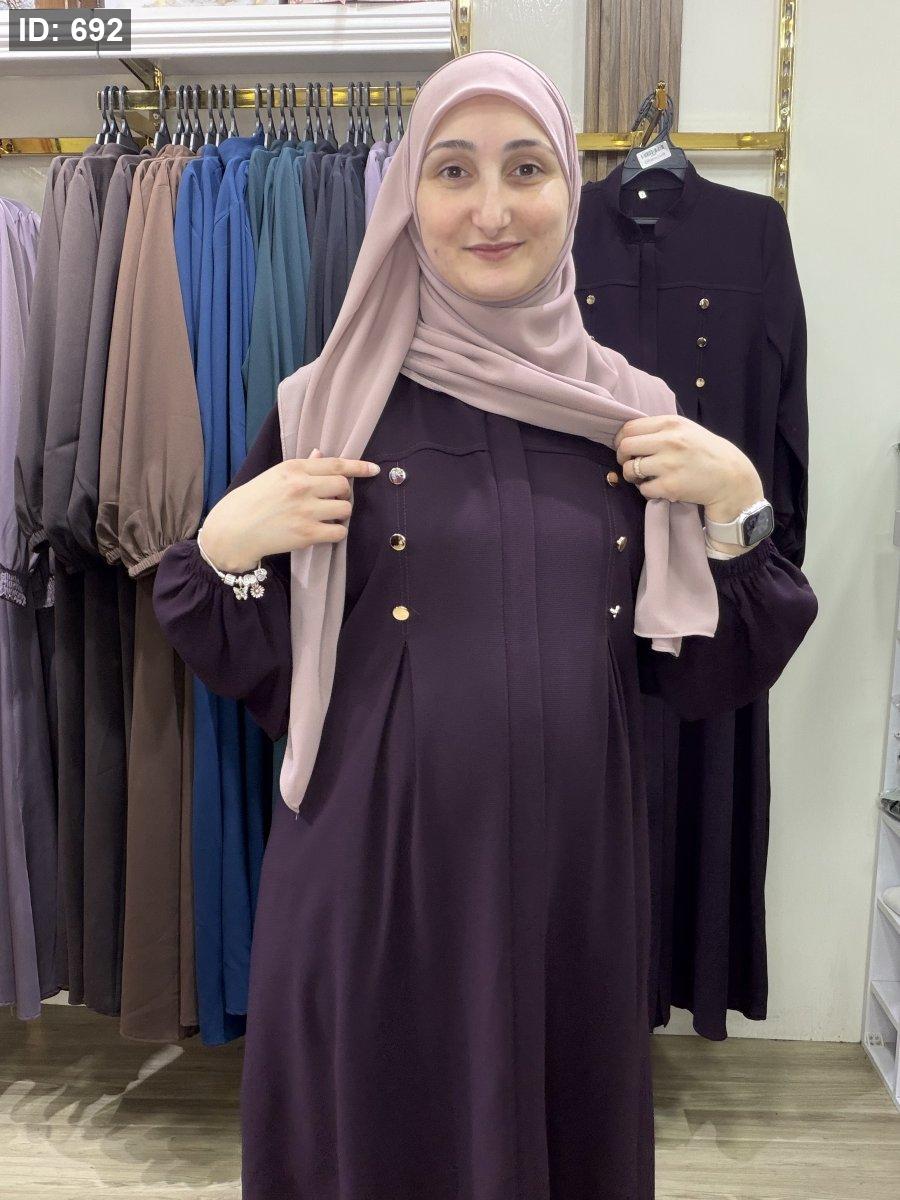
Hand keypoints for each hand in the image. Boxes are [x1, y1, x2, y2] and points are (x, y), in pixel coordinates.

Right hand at [199, 448, 380, 573]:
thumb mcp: (273, 476)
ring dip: (339, 514)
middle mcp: (302, 486)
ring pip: (345, 509)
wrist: (232, 530)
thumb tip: (321, 454)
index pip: (335, 464)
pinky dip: (336, 532)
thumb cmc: (251, 501)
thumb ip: (301, 466)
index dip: (358, 467)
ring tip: (323, 517)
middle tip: (330, 501)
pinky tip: (323, 531)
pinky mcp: (307, 533)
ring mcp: (306, 510)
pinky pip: (339, 531)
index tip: (374, 470)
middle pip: (344, 486)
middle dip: (342, 494)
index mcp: (293, 468)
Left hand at [613, 414, 763, 522]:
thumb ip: (661, 429)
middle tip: (631, 463)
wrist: (731, 477)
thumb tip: (628, 435)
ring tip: (643, 477)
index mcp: (671, 424)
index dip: (621, 439)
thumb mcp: (687, 429)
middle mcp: (669, 441)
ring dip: (632, 475)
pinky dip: (646, 490)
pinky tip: (657, 487)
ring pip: (630, 469)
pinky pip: (643, 489)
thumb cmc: (706, 452)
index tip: (625, 448)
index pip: (630, 428)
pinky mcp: (670, 487)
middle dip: (622, 457)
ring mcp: (669, 464)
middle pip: (625, 447)